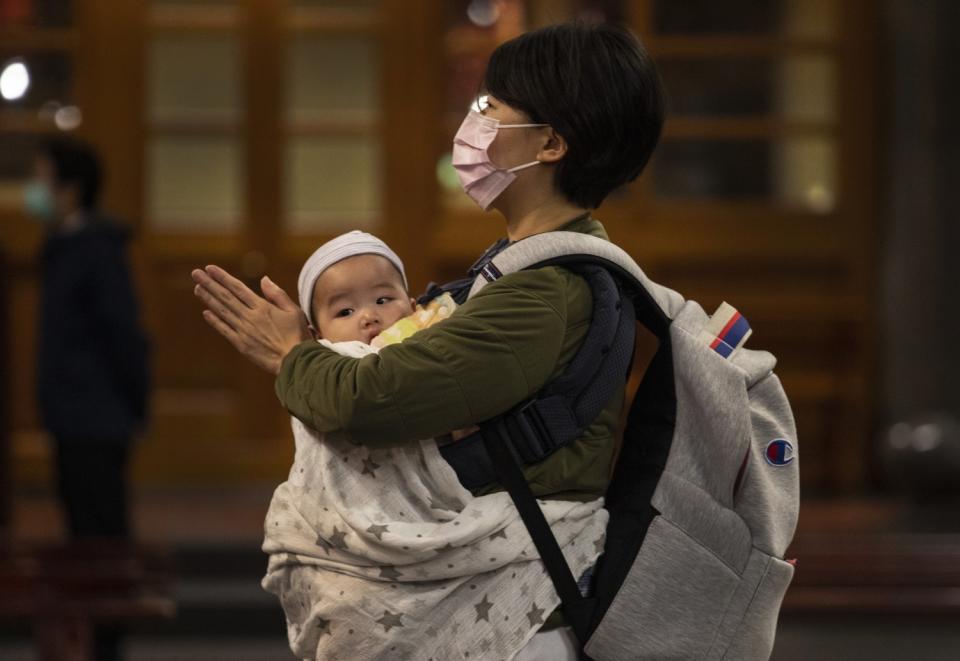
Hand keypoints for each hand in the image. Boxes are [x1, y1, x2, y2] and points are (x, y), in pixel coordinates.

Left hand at [191, 265, 309, 374]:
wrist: (295, 361)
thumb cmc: (298, 336)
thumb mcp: (294, 311)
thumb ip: (277, 294)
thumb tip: (264, 279)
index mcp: (263, 307)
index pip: (238, 288)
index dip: (222, 277)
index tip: (210, 268)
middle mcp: (250, 317)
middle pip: (226, 297)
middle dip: (210, 284)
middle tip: (196, 273)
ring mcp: (244, 331)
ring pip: (222, 311)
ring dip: (209, 299)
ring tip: (197, 288)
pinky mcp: (241, 345)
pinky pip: (225, 330)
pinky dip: (215, 321)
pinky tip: (206, 312)